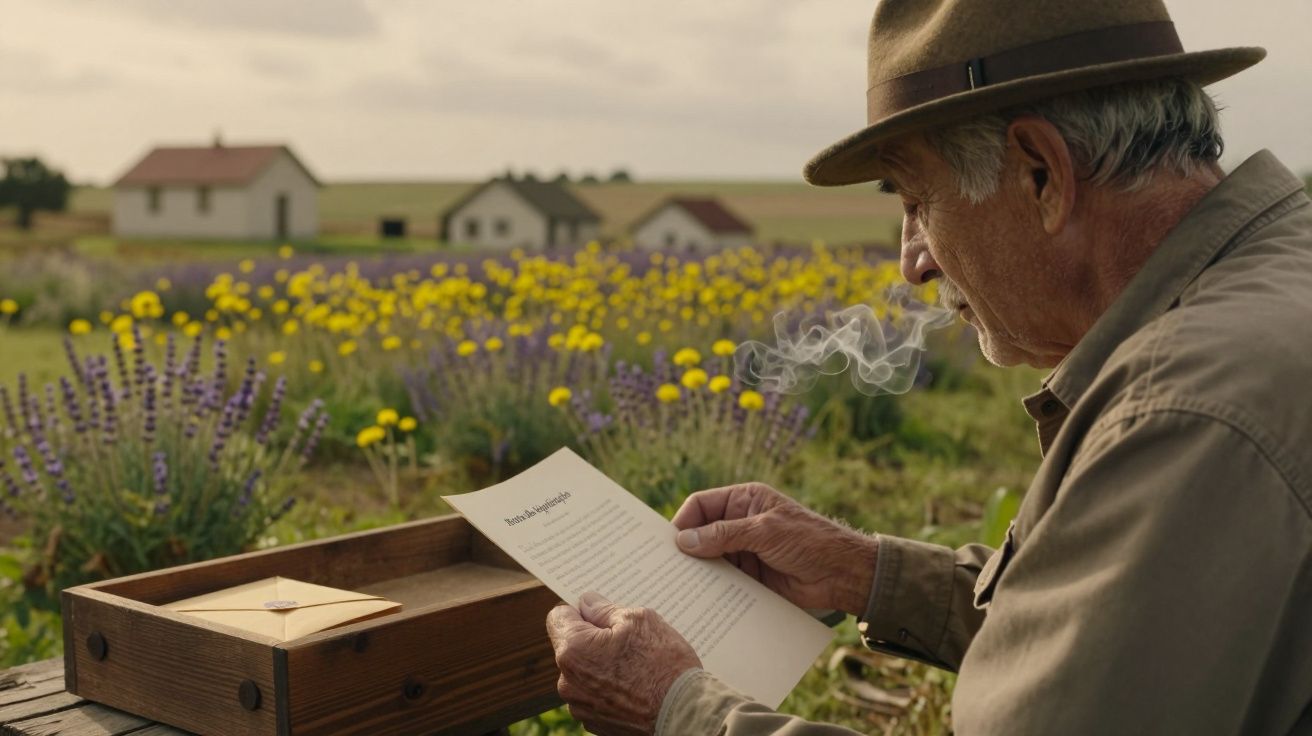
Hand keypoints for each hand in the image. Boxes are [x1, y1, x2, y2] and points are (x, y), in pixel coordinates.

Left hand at [546, 592, 701, 734]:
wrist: (685, 714)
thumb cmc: (665, 665)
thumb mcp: (639, 620)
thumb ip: (604, 609)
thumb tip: (587, 604)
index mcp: (573, 651)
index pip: (557, 617)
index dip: (579, 611)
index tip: (598, 614)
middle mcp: (568, 682)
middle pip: (571, 647)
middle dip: (593, 640)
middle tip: (627, 641)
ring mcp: (580, 707)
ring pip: (584, 673)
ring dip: (601, 666)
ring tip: (635, 668)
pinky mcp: (594, 724)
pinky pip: (594, 696)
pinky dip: (609, 689)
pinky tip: (635, 687)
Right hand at [673, 482, 877, 615]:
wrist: (843, 575)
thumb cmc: (809, 540)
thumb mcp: (764, 531)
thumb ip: (724, 534)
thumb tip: (684, 540)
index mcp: (745, 500)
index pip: (702, 505)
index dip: (684, 521)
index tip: (670, 543)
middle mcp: (740, 523)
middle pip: (702, 533)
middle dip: (687, 548)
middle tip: (666, 567)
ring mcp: (744, 551)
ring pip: (710, 559)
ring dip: (698, 571)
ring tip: (679, 586)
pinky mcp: (750, 577)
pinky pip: (723, 581)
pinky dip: (712, 588)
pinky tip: (700, 598)